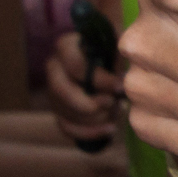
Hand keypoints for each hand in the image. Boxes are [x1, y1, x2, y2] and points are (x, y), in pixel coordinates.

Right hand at [48, 29, 123, 143]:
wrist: (109, 60)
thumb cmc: (116, 49)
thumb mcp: (118, 44)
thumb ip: (120, 53)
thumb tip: (123, 77)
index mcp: (67, 46)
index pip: (75, 66)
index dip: (98, 80)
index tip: (120, 88)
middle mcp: (54, 68)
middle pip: (61, 92)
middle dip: (88, 103)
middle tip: (112, 103)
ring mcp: (54, 89)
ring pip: (63, 112)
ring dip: (92, 119)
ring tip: (115, 112)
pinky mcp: (58, 108)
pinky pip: (66, 127)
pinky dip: (89, 132)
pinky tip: (110, 129)